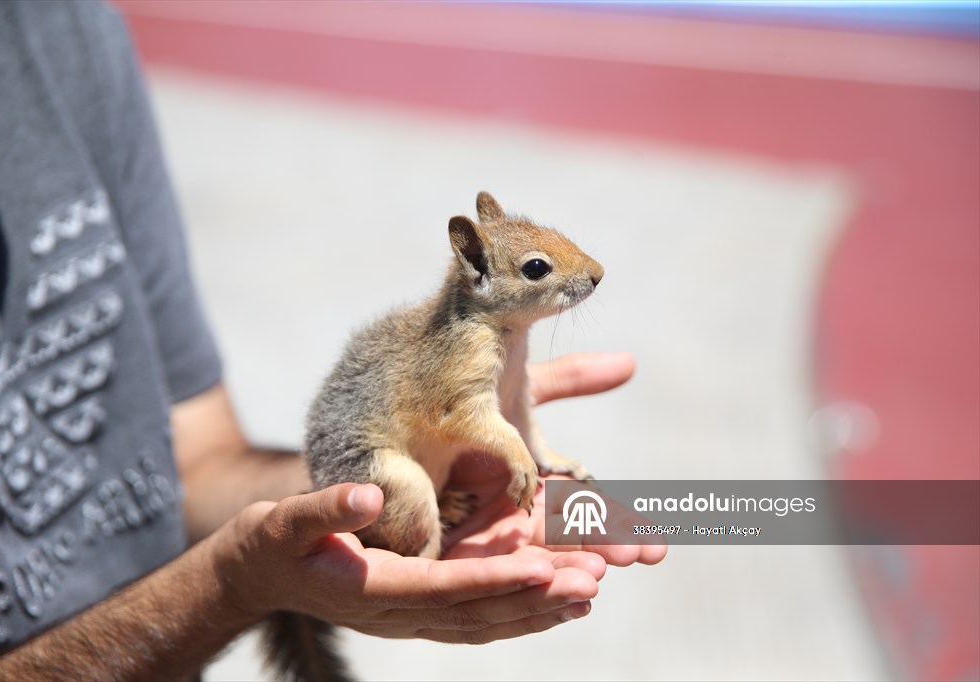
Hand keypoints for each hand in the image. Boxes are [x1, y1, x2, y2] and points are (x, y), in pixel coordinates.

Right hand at [216, 483, 596, 643]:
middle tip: (592, 580)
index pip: (445, 587)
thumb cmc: (271, 544)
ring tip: (591, 591)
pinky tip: (554, 598)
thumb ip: (324, 510)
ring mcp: (411, 618)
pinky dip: (518, 611)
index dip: (494, 579)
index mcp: (374, 588)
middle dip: (536, 598)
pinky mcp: (419, 610)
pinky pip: (477, 617)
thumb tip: (368, 498)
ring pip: (485, 620)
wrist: (258, 576)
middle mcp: (400, 613)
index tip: (542, 567)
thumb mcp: (284, 521)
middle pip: (478, 611)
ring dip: (538, 609)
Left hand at [441, 352, 667, 567]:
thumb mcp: (507, 393)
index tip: (656, 540)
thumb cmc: (441, 402)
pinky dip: (509, 582)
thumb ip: (567, 382)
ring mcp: (471, 541)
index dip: (616, 526)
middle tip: (644, 555)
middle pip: (559, 541)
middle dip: (601, 550)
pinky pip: (476, 577)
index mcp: (527, 488)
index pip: (578, 513)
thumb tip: (630, 363)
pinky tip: (543, 585)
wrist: (368, 419)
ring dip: (563, 569)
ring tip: (598, 575)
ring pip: (524, 560)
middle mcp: (505, 520)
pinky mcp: (434, 560)